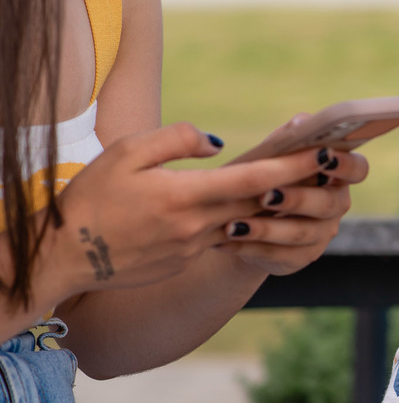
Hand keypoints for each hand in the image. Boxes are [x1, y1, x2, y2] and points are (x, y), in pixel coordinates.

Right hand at [52, 122, 301, 295]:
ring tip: (301, 184)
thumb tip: (219, 145)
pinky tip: (256, 210)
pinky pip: (222, 238)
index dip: (292, 165)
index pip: (253, 179)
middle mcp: (197, 227)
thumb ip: (176, 141)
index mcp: (184, 196)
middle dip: (297, 185)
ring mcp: (194, 249)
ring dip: (274, 207)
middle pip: (261, 204)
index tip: (323, 152)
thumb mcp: (126, 152)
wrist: (65, 255)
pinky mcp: (186, 261)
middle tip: (329, 166)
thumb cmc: (91, 197)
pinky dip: (242, 224)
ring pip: (245, 224)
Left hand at [216, 145, 366, 274]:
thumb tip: (302, 124)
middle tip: (267, 196)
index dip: (346, 165)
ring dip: (267, 229)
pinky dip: (250, 247)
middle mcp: (335, 205)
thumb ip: (290, 137)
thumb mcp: (275, 153)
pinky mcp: (300, 258)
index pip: (357, 169)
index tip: (325, 157)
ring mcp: (321, 235)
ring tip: (236, 225)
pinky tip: (226, 240)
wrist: (245, 217)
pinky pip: (278, 255)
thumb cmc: (265, 175)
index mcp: (336, 175)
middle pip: (329, 204)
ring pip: (301, 233)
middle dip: (297, 199)